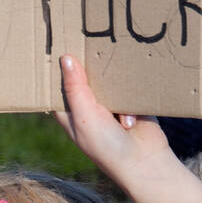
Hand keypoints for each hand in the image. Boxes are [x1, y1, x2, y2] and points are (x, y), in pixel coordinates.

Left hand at [53, 53, 168, 183]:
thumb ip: (75, 88)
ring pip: (106, 75)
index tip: (56, 40)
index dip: (56, 65)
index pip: (57, 83)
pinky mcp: (129, 99)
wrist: (145, 161)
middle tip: (88, 41)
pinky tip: (130, 114)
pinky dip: (130, 88)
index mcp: (69, 111)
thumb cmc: (107, 147)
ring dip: (112, 81)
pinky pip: (127, 80)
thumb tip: (65, 58)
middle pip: (83, 74)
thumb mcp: (85, 117)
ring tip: (114, 107)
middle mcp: (87, 105)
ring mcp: (109, 101)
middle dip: (88, 65)